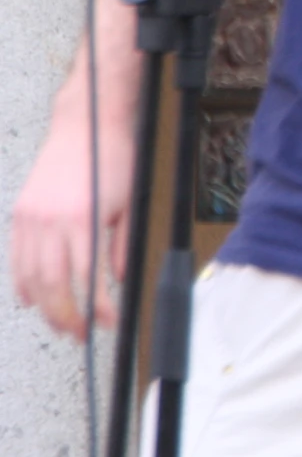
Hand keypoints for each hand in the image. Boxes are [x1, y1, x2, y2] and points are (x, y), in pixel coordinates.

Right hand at [10, 109, 132, 339]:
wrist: (86, 123)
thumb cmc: (113, 157)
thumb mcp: (130, 202)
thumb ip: (123, 245)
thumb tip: (121, 280)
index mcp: (81, 220)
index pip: (87, 279)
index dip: (96, 308)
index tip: (107, 321)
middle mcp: (50, 222)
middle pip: (52, 286)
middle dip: (66, 316)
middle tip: (80, 333)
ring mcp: (30, 219)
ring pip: (29, 277)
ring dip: (44, 306)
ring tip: (60, 322)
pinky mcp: (20, 214)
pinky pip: (16, 259)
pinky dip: (23, 283)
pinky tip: (32, 298)